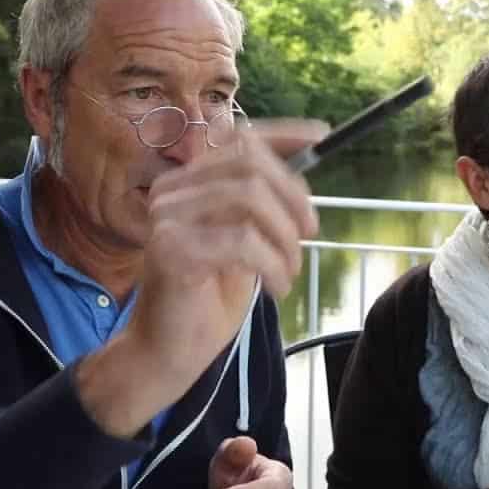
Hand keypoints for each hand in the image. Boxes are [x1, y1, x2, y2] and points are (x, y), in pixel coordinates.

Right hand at [77, 121, 324, 437]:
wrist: (166, 354)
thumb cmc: (206, 300)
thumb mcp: (244, 244)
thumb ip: (261, 209)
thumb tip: (302, 181)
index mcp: (188, 183)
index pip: (238, 139)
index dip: (284, 134)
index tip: (322, 136)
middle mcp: (171, 190)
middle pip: (249, 163)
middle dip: (292, 197)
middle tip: (309, 233)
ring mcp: (166, 217)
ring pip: (249, 197)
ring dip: (284, 236)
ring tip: (289, 269)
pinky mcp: (170, 249)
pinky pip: (242, 241)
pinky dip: (273, 264)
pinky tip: (276, 288)